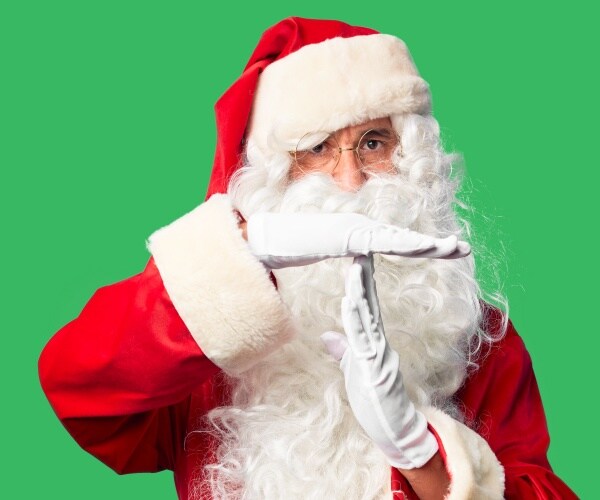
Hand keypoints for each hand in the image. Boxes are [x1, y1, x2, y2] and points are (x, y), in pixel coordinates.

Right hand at [246, 212, 469, 268]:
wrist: (269, 234)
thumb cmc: (295, 246)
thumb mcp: (327, 255)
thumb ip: (346, 262)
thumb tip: (358, 268)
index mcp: (360, 236)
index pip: (398, 245)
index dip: (424, 248)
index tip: (447, 253)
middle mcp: (362, 230)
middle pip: (405, 239)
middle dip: (435, 244)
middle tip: (465, 249)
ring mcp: (354, 230)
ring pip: (397, 238)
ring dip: (425, 243)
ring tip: (452, 248)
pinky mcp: (344, 234)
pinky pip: (376, 240)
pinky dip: (398, 242)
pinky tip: (418, 246)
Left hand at [321, 255, 437, 468]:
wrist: (395, 430)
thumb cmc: (375, 401)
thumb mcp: (354, 371)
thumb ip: (344, 352)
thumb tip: (327, 336)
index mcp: (372, 341)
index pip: (367, 305)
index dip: (361, 282)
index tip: (357, 257)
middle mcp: (378, 342)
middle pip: (370, 303)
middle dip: (363, 275)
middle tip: (359, 247)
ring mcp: (379, 354)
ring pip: (368, 316)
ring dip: (360, 290)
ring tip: (354, 266)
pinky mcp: (376, 368)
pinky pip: (364, 340)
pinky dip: (356, 320)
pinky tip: (349, 302)